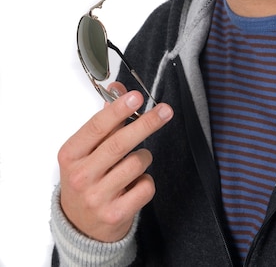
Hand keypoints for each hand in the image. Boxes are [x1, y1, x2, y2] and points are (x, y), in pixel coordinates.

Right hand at [58, 83, 172, 241]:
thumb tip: (118, 89)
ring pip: (137, 163)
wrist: (80, 226)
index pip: (97, 127)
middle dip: (146, 124)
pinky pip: (146, 186)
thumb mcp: (86, 150)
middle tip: (164, 111)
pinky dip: (146, 181)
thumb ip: (105, 119)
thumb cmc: (86, 179)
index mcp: (71, 154)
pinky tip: (135, 184)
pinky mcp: (115, 214)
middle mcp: (81, 176)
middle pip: (120, 144)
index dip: (119, 109)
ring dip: (144, 157)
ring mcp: (97, 197)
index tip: (136, 96)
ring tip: (135, 162)